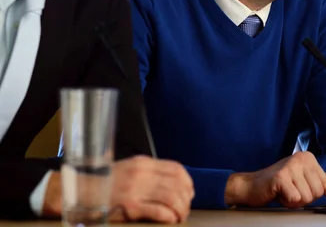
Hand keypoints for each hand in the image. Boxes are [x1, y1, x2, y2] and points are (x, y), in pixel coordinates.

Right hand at [43, 156, 193, 223]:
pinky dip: (169, 216)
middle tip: (185, 209)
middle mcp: (141, 174)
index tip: (190, 192)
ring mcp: (135, 190)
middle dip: (186, 199)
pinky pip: (158, 211)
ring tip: (180, 217)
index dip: (188, 182)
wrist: (78, 192)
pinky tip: (171, 220)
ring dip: (181, 209)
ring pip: (171, 197)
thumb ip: (148, 173)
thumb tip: (171, 184)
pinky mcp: (129, 207)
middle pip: (177, 184)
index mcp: (143, 163)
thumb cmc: (104, 183)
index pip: (176, 169)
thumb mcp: (128, 169)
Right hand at [224, 151, 325, 208]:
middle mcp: (301, 158)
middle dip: (305, 198)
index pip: (325, 182)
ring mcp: (291, 166)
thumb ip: (315, 178)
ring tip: (285, 192)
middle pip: (317, 192)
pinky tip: (279, 194)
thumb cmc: (276, 184)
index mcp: (307, 158)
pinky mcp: (281, 177)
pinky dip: (287, 202)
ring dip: (296, 201)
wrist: (252, 185)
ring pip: (307, 197)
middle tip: (292, 192)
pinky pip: (295, 198)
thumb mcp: (299, 179)